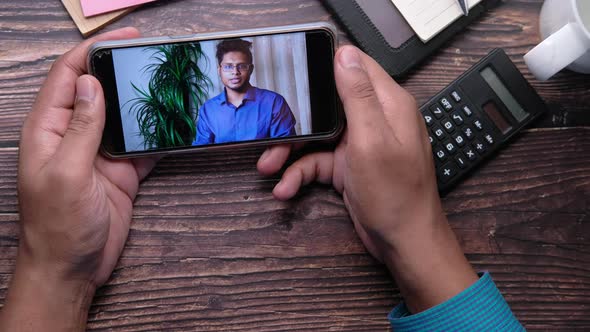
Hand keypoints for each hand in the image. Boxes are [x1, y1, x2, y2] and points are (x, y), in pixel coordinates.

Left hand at [0, 28, 157, 330]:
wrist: (72, 268)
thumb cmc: (59, 226)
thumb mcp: (68, 173)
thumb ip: (81, 128)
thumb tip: (92, 84)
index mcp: (49, 130)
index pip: (68, 77)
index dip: (92, 51)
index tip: (123, 39)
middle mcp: (73, 136)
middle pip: (97, 91)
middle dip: (121, 71)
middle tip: (153, 58)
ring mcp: (99, 153)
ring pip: (122, 116)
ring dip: (142, 102)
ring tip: (169, 86)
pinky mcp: (121, 171)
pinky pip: (141, 145)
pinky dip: (157, 135)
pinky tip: (175, 126)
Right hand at [258, 46, 476, 312]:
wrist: (404, 242)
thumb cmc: (397, 196)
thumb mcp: (372, 140)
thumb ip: (358, 95)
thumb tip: (345, 54)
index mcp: (387, 104)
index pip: (356, 66)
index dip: (326, 65)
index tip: (295, 71)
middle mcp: (373, 120)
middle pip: (326, 104)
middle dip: (296, 118)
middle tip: (271, 130)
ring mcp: (360, 144)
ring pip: (316, 135)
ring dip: (290, 151)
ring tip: (269, 166)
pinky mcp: (349, 166)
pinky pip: (318, 162)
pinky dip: (299, 174)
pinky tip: (286, 187)